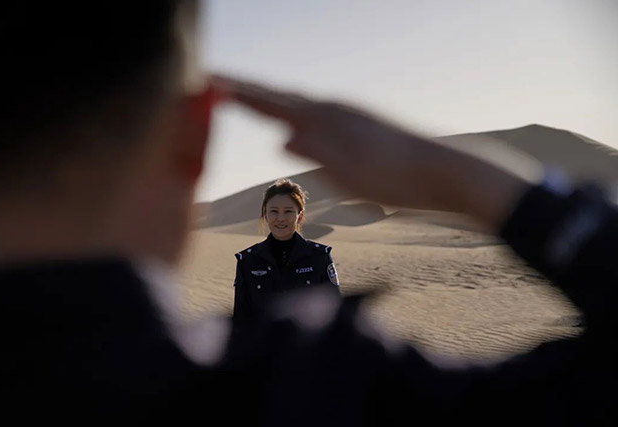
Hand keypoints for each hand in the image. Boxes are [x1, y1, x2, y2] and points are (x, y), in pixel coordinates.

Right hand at [215, 75, 539, 231]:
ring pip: (298, 104)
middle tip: (218, 81)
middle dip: (247, 90)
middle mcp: (334, 110)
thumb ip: (317, 152)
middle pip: (281, 97)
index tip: (209, 78)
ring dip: (270, 100)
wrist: (442, 172)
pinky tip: (296, 119)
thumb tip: (282, 137)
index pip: (271, 103)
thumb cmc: (396, 178)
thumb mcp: (352, 173)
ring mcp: (346, 116)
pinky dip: (293, 113)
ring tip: (247, 95)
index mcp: (326, 119)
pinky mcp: (357, 127)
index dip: (238, 93)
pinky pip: (314, 115)